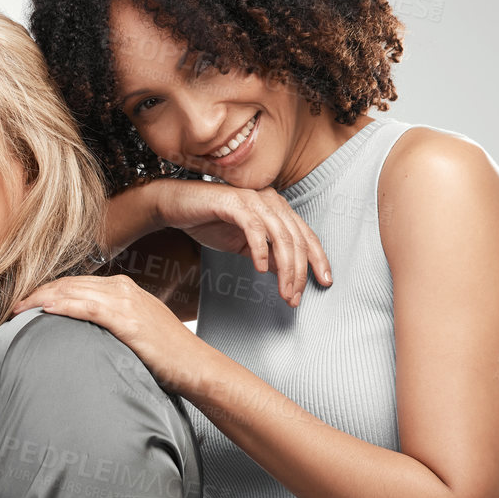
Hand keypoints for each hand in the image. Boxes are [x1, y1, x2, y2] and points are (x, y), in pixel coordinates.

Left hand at [15, 275, 215, 394]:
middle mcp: (122, 288)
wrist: (194, 365)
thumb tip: (79, 332)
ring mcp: (125, 301)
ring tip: (17, 310)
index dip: (45, 291)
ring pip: (72, 292)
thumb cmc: (164, 354)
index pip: (73, 283)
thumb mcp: (133, 329)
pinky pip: (88, 308)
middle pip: (68, 284)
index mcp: (121, 288)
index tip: (23, 303)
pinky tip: (44, 310)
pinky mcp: (128, 319)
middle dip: (36, 294)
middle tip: (11, 307)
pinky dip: (64, 306)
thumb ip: (108, 322)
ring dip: (41, 299)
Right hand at [151, 180, 331, 305]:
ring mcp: (253, 199)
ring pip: (280, 236)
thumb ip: (266, 254)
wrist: (175, 204)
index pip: (305, 235)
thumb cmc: (208, 221)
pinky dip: (260, 249)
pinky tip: (259, 268)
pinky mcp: (234, 202)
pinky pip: (254, 228)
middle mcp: (270, 200)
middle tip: (295, 298)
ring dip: (285, 268)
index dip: (317, 259)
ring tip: (283, 291)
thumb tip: (285, 273)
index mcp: (277, 208)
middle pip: (296, 239)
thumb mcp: (242, 243)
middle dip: (299, 272)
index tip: (324, 282)